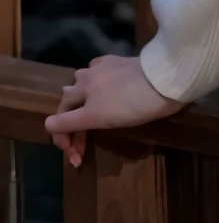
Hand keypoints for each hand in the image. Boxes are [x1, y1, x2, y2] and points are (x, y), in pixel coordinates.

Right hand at [44, 54, 182, 168]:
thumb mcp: (97, 117)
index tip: (76, 159)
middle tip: (82, 152)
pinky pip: (102, 76)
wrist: (166, 81)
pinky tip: (106, 97)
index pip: (59, 117)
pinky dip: (98, 90)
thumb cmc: (131, 104)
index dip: (63, 139)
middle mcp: (88, 75)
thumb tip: (49, 124)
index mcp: (80, 89)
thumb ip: (69, 121)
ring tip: (92, 125)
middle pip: (71, 103)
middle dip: (73, 129)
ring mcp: (106, 67)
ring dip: (83, 109)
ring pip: (85, 89)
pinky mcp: (123, 64)